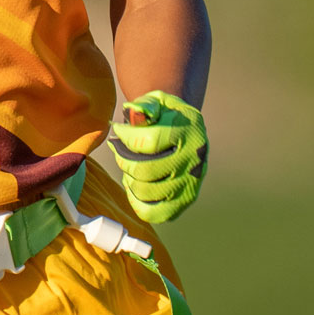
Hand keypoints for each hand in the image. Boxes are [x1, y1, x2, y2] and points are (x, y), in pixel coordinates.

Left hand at [110, 90, 207, 223]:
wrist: (186, 129)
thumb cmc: (165, 115)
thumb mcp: (158, 101)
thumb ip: (145, 106)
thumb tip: (134, 112)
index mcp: (188, 132)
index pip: (148, 141)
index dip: (125, 136)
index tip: (120, 131)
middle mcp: (194, 159)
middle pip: (145, 171)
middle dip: (123, 160)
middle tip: (121, 151)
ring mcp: (192, 182)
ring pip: (146, 192)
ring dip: (130, 179)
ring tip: (130, 167)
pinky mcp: (186, 199)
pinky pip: (156, 213)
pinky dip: (138, 202)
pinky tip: (136, 184)